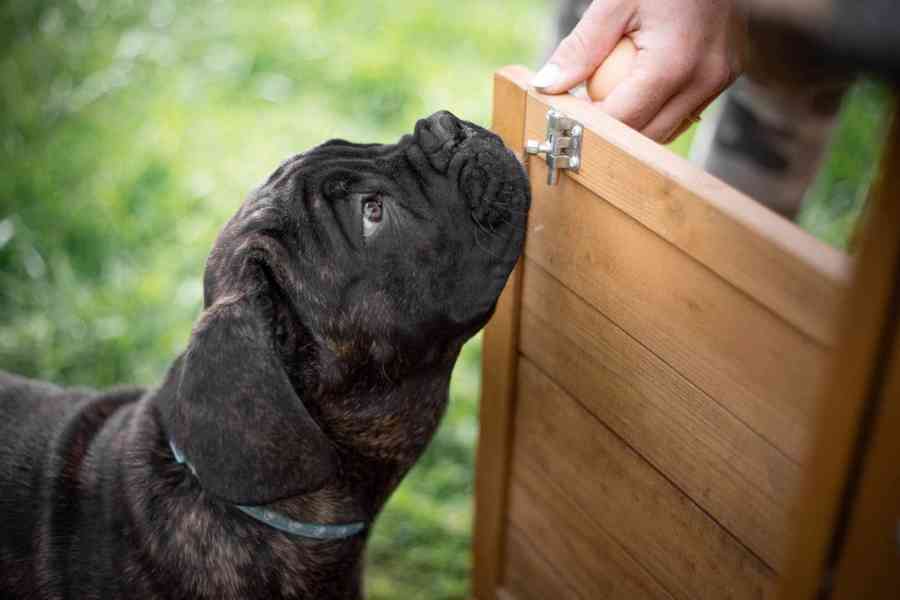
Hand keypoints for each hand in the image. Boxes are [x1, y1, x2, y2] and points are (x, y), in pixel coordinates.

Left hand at [532, 0, 746, 142]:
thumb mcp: (615, 2)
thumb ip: (581, 48)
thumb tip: (546, 86)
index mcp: (675, 64)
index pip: (623, 119)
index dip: (589, 126)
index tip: (564, 118)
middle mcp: (703, 80)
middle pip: (645, 136)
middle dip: (609, 132)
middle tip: (581, 111)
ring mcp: (719, 81)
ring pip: (666, 130)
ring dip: (634, 124)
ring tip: (607, 97)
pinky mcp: (725, 76)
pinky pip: (684, 112)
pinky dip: (657, 109)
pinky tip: (636, 90)